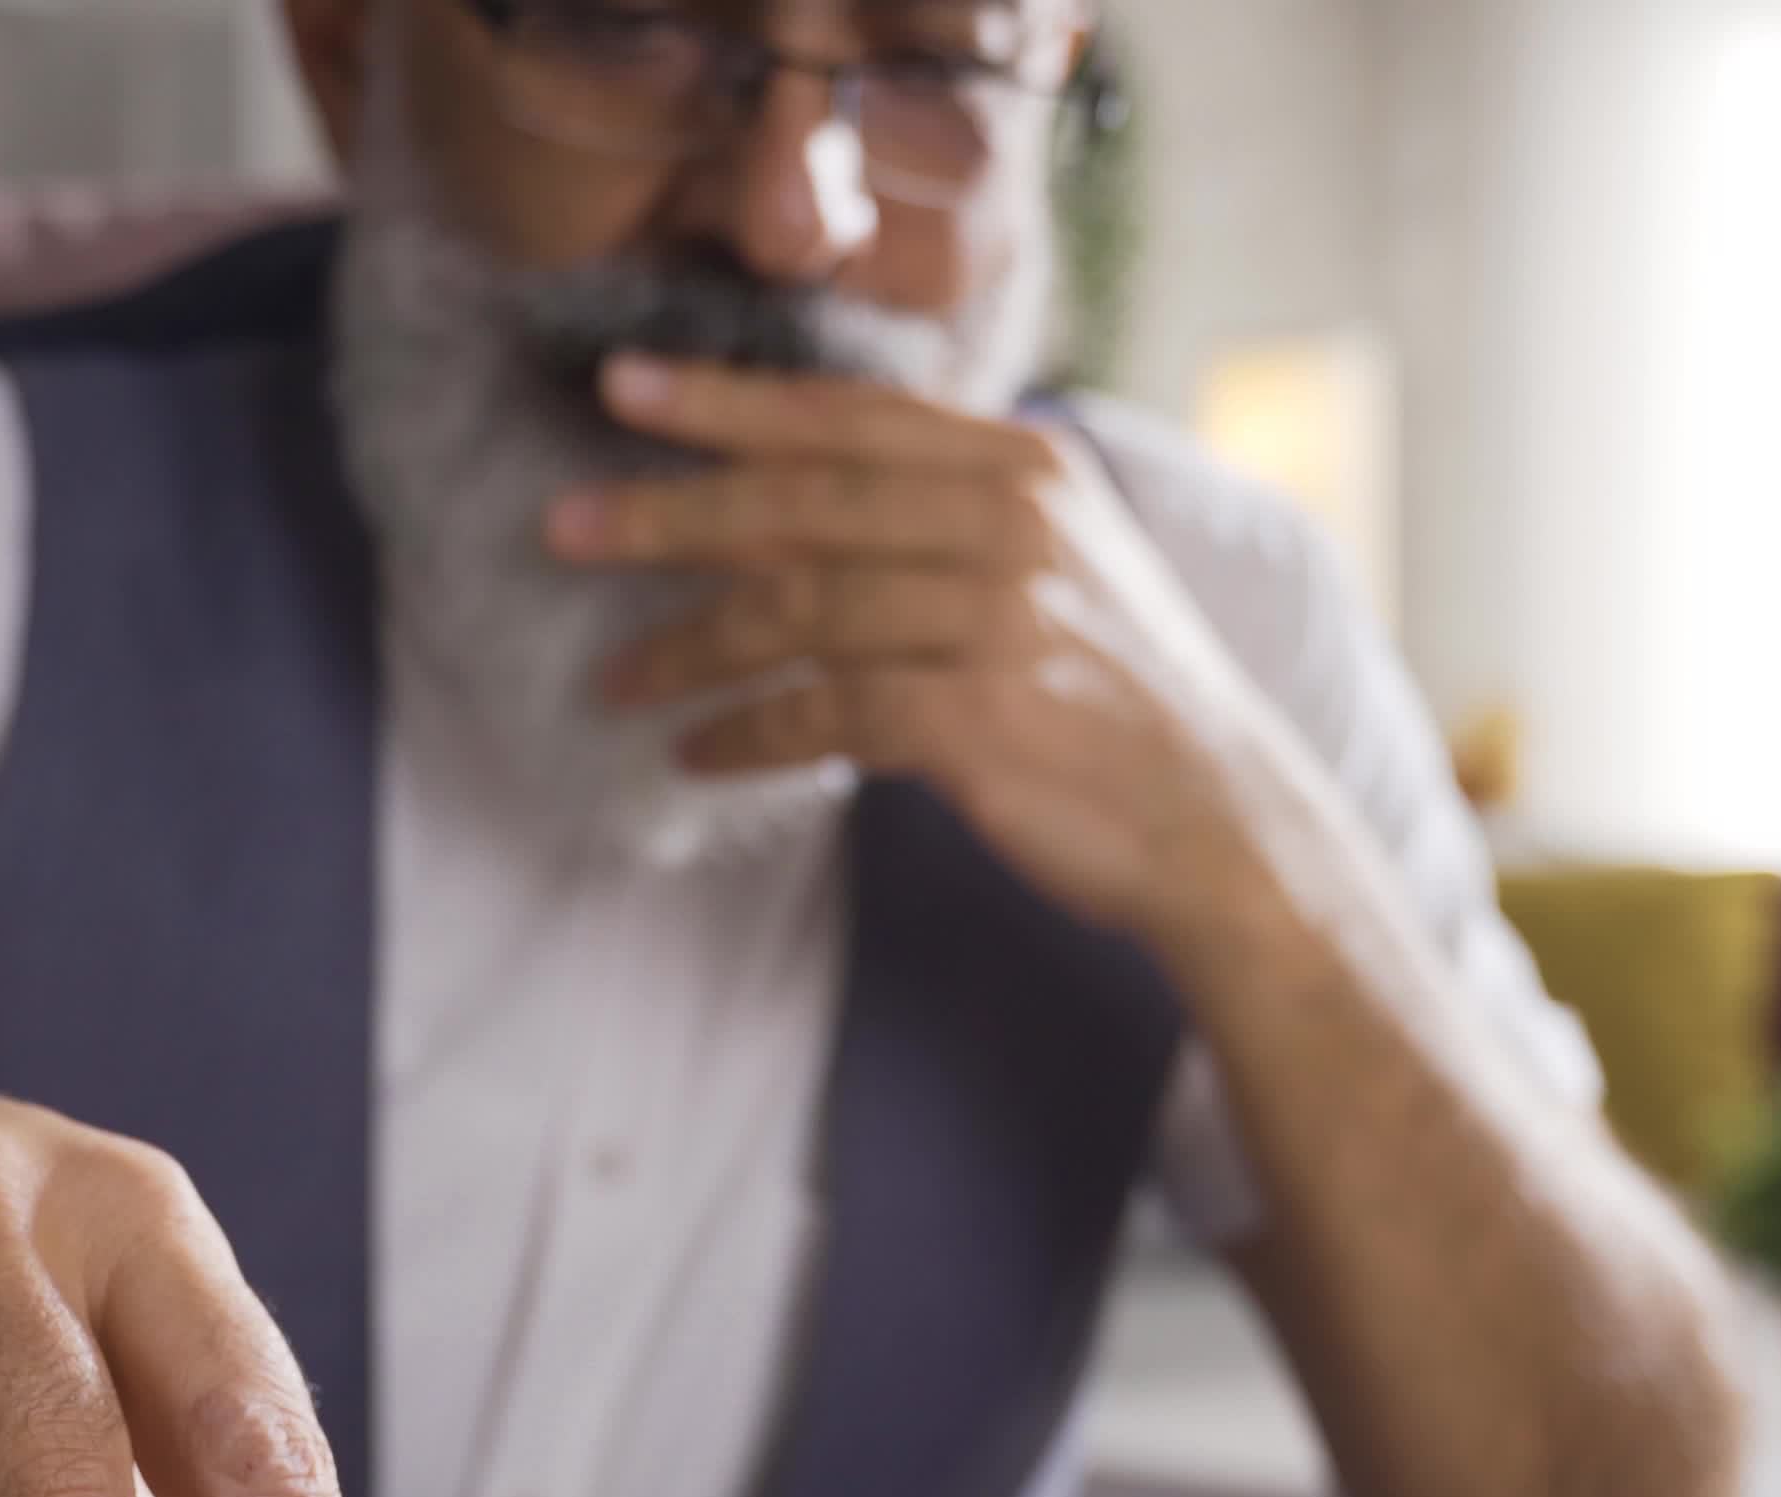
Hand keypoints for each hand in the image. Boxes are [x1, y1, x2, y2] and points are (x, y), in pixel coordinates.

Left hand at [555, 355, 1332, 959]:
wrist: (1217, 821)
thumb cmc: (1117, 696)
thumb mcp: (1057, 563)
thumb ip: (950, 509)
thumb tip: (803, 488)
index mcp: (1021, 468)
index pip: (846, 418)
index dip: (728, 403)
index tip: (622, 391)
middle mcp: (1008, 526)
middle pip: (800, 504)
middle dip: (668, 516)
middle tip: (563, 529)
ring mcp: (994, 619)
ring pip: (795, 612)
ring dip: (686, 648)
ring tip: (614, 680)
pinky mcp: (975, 717)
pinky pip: (820, 714)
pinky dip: (745, 735)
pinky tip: (697, 752)